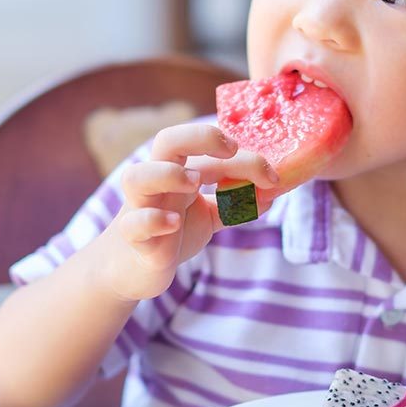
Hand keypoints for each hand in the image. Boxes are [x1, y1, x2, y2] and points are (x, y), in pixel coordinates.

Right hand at [102, 123, 278, 301]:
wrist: (133, 269)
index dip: (239, 153)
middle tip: (230, 149)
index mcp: (176, 170)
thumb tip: (272, 195)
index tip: (269, 170)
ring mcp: (140, 208)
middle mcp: (156, 182)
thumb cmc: (170, 231)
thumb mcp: (209, 215)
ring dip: (167, 174)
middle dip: (199, 137)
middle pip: (166, 141)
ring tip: (194, 185)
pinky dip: (152, 220)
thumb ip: (235, 204)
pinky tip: (174, 224)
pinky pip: (133, 224)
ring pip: (136, 177)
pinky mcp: (133, 239)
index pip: (202, 145)